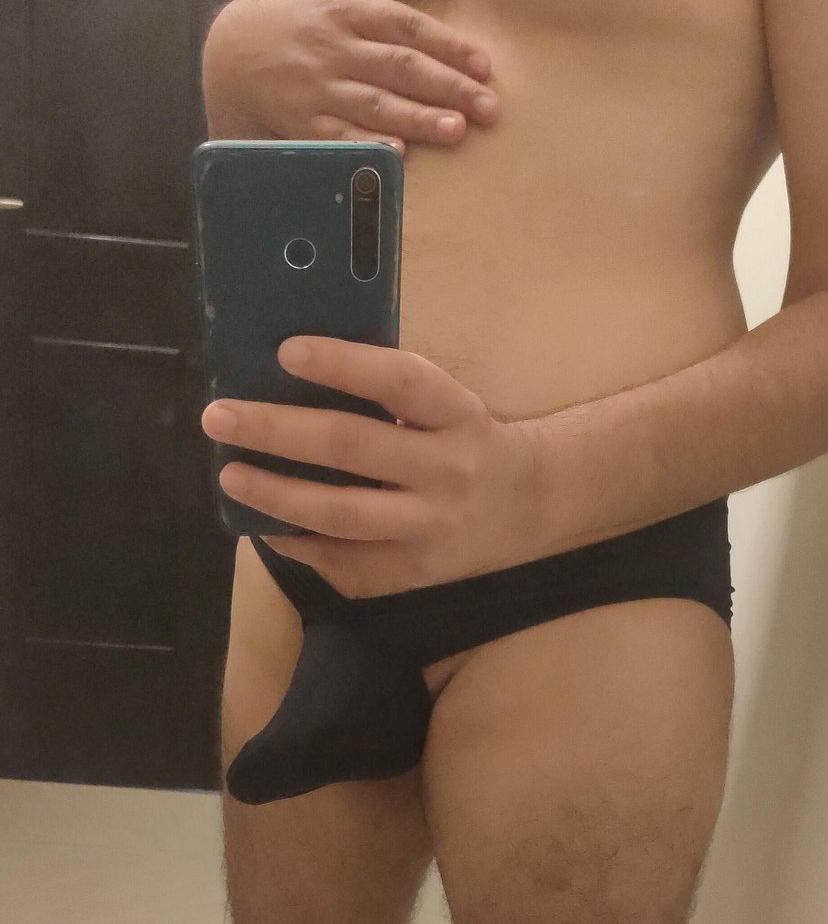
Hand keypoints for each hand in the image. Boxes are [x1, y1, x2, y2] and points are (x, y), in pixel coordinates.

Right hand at [201, 0, 500, 150]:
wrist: (230, 53)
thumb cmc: (289, 7)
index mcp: (345, 8)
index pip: (406, 26)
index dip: (448, 45)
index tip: (483, 65)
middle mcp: (334, 48)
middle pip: (399, 68)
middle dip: (447, 88)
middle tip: (488, 109)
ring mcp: (318, 89)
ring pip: (376, 105)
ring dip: (418, 119)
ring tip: (457, 131)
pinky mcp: (303, 123)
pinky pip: (340, 137)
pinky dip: (368, 145)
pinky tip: (397, 154)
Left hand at [201, 338, 545, 597]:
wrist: (529, 504)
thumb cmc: (467, 438)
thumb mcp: (447, 403)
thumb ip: (389, 391)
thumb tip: (290, 370)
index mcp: (457, 414)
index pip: (399, 381)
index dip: (343, 364)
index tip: (285, 351)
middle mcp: (448, 471)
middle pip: (353, 448)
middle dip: (277, 431)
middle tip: (220, 416)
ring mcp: (431, 528)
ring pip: (342, 515)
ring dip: (277, 496)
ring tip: (231, 476)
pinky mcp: (415, 572)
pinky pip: (347, 564)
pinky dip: (300, 546)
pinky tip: (266, 527)